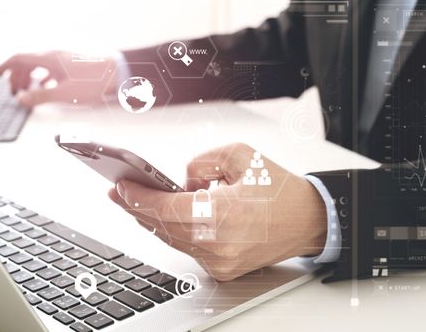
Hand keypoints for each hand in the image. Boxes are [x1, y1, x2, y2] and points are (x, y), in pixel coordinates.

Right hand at [0, 51, 116, 106]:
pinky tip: (46, 87)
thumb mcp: (65, 93)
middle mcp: (54, 55)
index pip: (17, 59)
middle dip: (15, 77)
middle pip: (26, 63)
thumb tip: (20, 99)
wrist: (120, 74)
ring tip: (27, 92)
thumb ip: (41, 96)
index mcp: (49, 58)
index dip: (2, 69)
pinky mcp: (73, 66)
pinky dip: (43, 78)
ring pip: (38, 66)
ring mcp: (64, 60)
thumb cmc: (96, 81)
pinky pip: (51, 69)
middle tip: (12, 93)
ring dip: (29, 78)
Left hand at [108, 143, 326, 280]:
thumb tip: (180, 182)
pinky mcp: (222, 268)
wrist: (306, 220)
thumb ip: (200, 163)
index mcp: (224, 215)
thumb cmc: (278, 189)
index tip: (121, 186)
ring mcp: (219, 261)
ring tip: (135, 202)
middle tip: (119, 192)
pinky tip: (162, 217)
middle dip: (137, 207)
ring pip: (172, 239)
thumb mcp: (239, 156)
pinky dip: (172, 231)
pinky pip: (187, 248)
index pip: (166, 208)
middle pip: (163, 226)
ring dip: (152, 220)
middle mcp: (219, 244)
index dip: (139, 197)